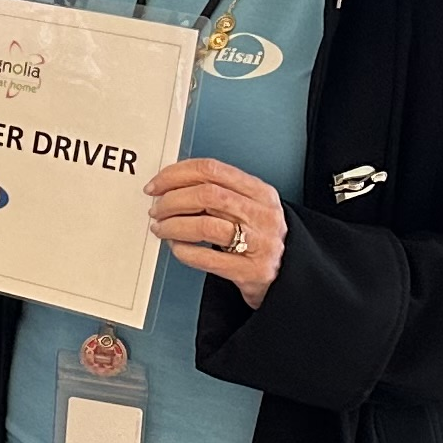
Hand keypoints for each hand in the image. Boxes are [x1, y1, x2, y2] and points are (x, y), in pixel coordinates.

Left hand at [147, 157, 284, 304]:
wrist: (286, 273)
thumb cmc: (259, 236)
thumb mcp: (249, 205)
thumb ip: (218, 191)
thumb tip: (170, 185)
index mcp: (260, 192)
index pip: (212, 170)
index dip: (176, 175)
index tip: (156, 184)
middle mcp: (262, 214)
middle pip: (206, 195)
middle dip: (171, 201)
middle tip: (156, 209)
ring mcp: (258, 242)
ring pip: (204, 225)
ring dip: (173, 226)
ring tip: (161, 228)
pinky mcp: (249, 270)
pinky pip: (207, 258)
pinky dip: (184, 251)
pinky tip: (176, 247)